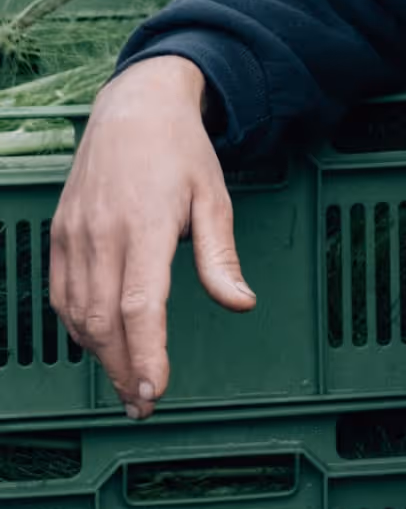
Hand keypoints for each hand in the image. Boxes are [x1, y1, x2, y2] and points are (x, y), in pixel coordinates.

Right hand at [50, 54, 255, 417]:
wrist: (134, 105)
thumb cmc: (180, 150)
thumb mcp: (213, 196)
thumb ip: (221, 256)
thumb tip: (241, 304)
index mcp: (146, 223)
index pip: (141, 305)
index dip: (145, 355)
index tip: (154, 390)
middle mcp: (103, 232)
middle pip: (106, 320)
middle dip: (123, 369)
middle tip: (144, 402)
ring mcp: (75, 233)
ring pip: (79, 314)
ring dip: (101, 355)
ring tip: (127, 382)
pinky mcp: (60, 234)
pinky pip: (61, 295)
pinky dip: (78, 327)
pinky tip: (100, 342)